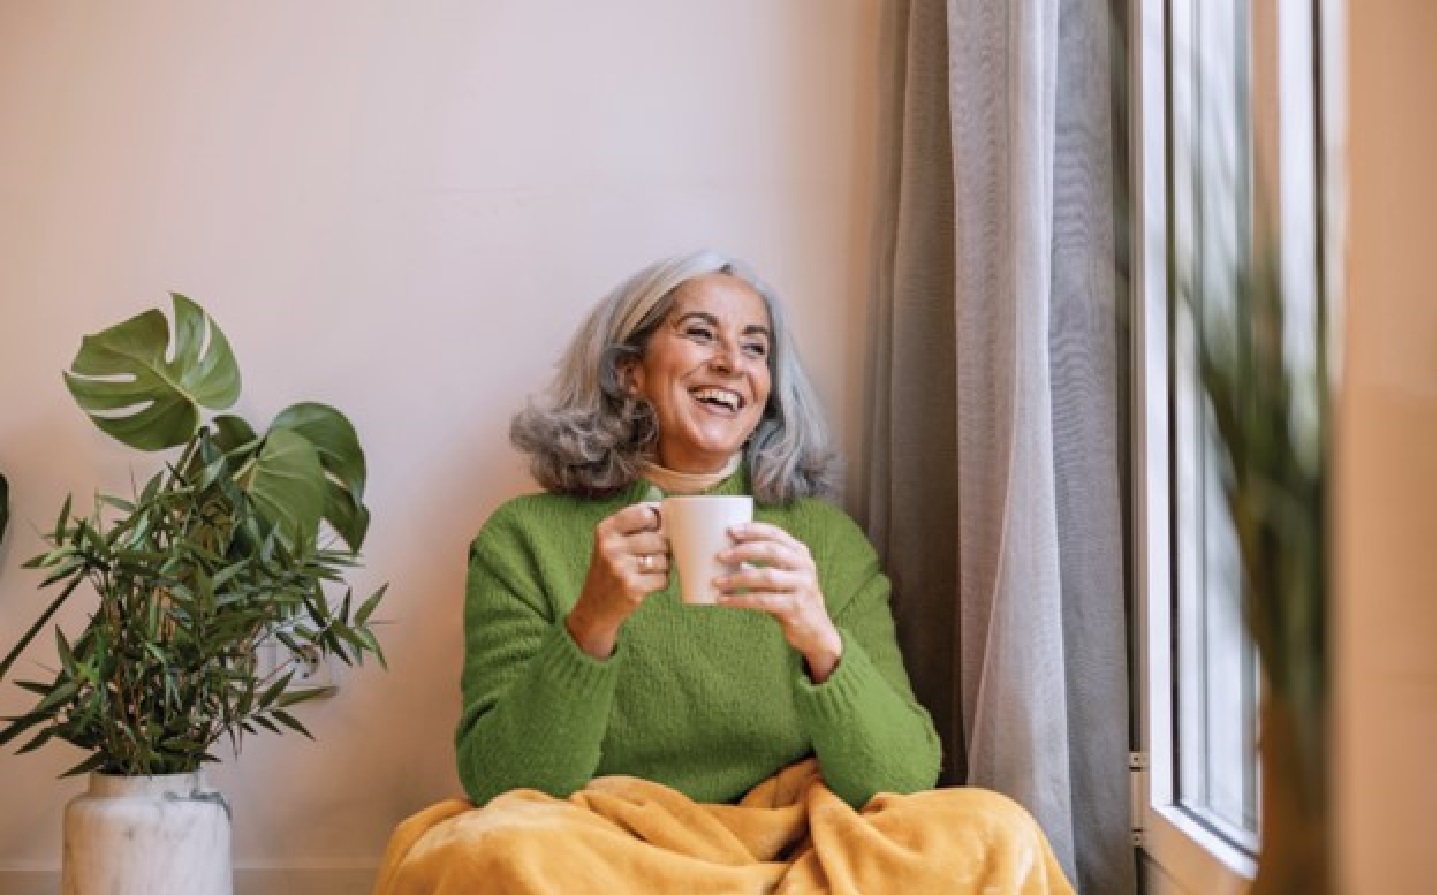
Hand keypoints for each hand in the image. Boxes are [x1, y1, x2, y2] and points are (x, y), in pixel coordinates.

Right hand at [566, 502, 667, 658]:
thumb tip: (673, 513)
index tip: (656, 528)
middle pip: (658, 539)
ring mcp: (620, 568)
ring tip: (647, 571)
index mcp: (605, 530)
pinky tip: (647, 584)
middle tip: (651, 556)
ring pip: (663, 559)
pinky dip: (660, 582)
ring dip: (662, 566)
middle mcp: (610, 547)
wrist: (595, 607)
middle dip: (662, 548)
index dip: (657, 521)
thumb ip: (634, 525)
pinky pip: (663, 579)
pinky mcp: (632, 587)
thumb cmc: (611, 569)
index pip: (644, 513)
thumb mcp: (611, 542)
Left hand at [716, 522, 842, 682]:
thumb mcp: (785, 574)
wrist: (815, 630)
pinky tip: (724, 600)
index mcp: (800, 552)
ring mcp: (802, 586)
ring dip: (738, 578)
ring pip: (766, 576)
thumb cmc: (790, 597)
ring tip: (717, 581)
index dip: (753, 530)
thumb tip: (726, 555)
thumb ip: (767, 563)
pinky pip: (763, 601)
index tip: (731, 530)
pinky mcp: (795, 607)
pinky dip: (740, 600)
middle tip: (721, 556)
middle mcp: (804, 566)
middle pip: (771, 551)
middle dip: (743, 551)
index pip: (776, 534)